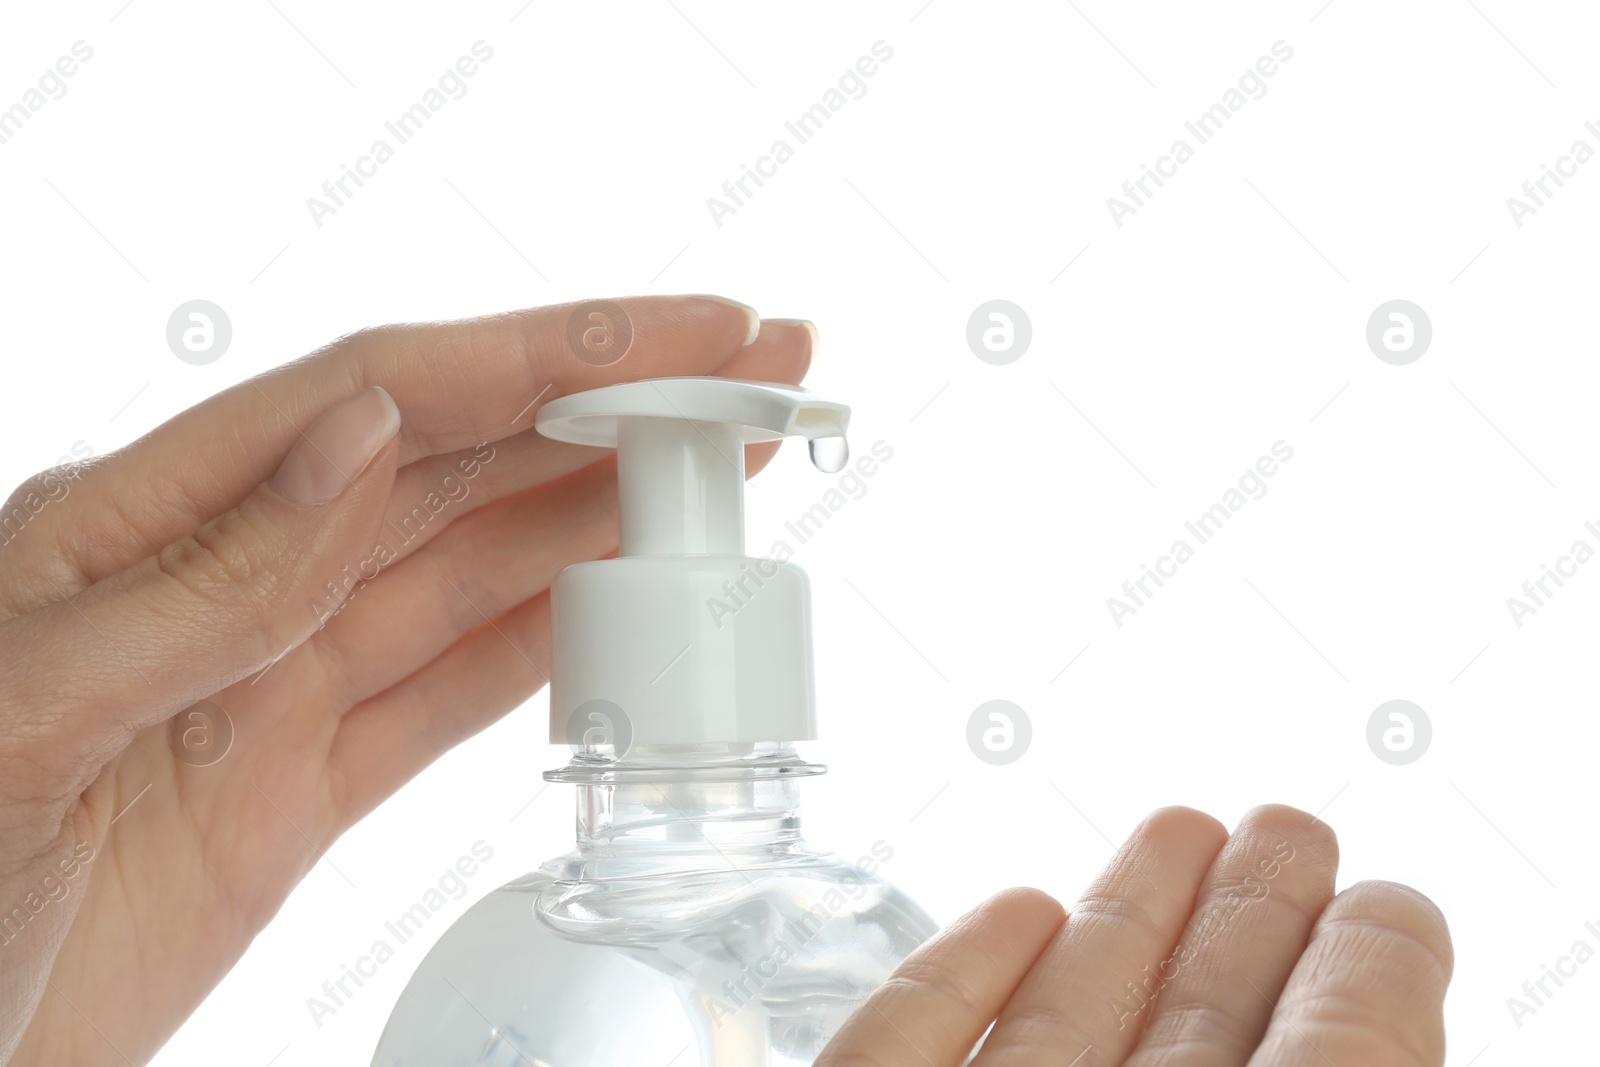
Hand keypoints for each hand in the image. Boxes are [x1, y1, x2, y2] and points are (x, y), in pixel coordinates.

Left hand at [0, 296, 812, 1064]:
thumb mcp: (22, 713)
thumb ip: (208, 578)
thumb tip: (359, 434)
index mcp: (143, 525)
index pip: (387, 397)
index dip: (550, 354)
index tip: (685, 334)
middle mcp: (225, 582)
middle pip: (459, 465)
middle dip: (618, 409)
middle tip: (755, 371)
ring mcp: (271, 684)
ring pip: (477, 571)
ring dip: (608, 511)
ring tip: (727, 468)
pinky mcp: (299, 788)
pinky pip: (452, 694)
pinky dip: (552, 643)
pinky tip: (626, 601)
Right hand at [819, 804, 1451, 1066]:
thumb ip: (1358, 1049)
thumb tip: (1397, 930)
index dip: (1353, 979)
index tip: (1380, 897)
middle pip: (1186, 1040)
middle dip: (1242, 922)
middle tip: (1285, 826)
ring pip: (1052, 1031)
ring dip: (1120, 919)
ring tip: (1180, 827)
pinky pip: (897, 1049)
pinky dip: (954, 970)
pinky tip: (1018, 911)